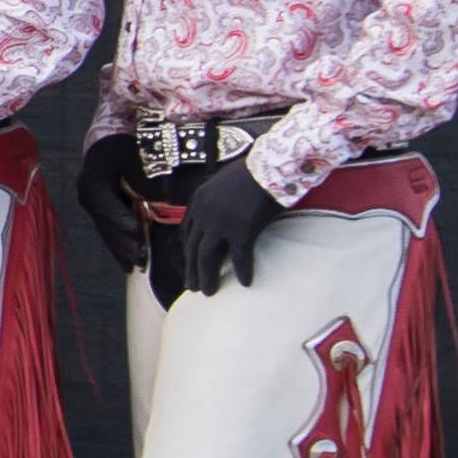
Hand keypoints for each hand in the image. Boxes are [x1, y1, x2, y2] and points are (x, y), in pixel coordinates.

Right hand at [66, 143, 148, 278]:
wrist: (103, 144)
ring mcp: (88, 205)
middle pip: (106, 225)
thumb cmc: (121, 149)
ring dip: (121, 250)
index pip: (107, 206)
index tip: (138, 232)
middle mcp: (86, 197)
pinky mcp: (94, 211)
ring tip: (137, 266)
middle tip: (141, 258)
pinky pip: (105, 232)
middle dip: (124, 243)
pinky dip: (117, 247)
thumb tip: (162, 201)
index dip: (122, 221)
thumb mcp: (132, 158)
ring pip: (105, 232)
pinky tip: (125, 264)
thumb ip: (143, 179)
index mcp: (93, 183)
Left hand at [164, 155, 288, 304]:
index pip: (186, 233)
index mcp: (198, 201)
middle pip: (193, 248)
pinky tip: (246, 283)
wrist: (271, 164)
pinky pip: (240, 256)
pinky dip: (242, 271)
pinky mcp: (243, 229)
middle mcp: (205, 213)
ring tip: (209, 292)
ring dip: (208, 277)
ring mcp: (222, 222)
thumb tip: (215, 217)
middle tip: (193, 288)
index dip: (187, 252)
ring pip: (208, 257)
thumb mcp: (222, 183)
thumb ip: (213, 201)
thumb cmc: (252, 172)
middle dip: (192, 270)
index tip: (189, 264)